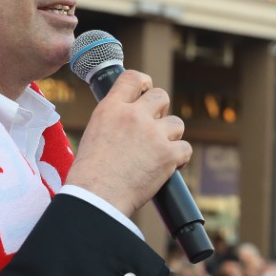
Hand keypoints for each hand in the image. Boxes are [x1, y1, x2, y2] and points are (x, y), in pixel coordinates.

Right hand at [63, 69, 190, 217]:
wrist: (97, 197)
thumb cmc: (90, 174)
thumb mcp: (93, 134)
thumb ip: (113, 120)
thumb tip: (128, 120)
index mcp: (111, 108)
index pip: (132, 78)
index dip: (144, 83)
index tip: (147, 90)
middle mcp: (133, 116)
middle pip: (161, 96)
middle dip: (161, 111)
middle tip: (154, 128)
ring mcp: (153, 134)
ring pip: (177, 124)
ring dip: (171, 137)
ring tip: (158, 152)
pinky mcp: (168, 155)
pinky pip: (185, 148)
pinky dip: (180, 159)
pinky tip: (169, 167)